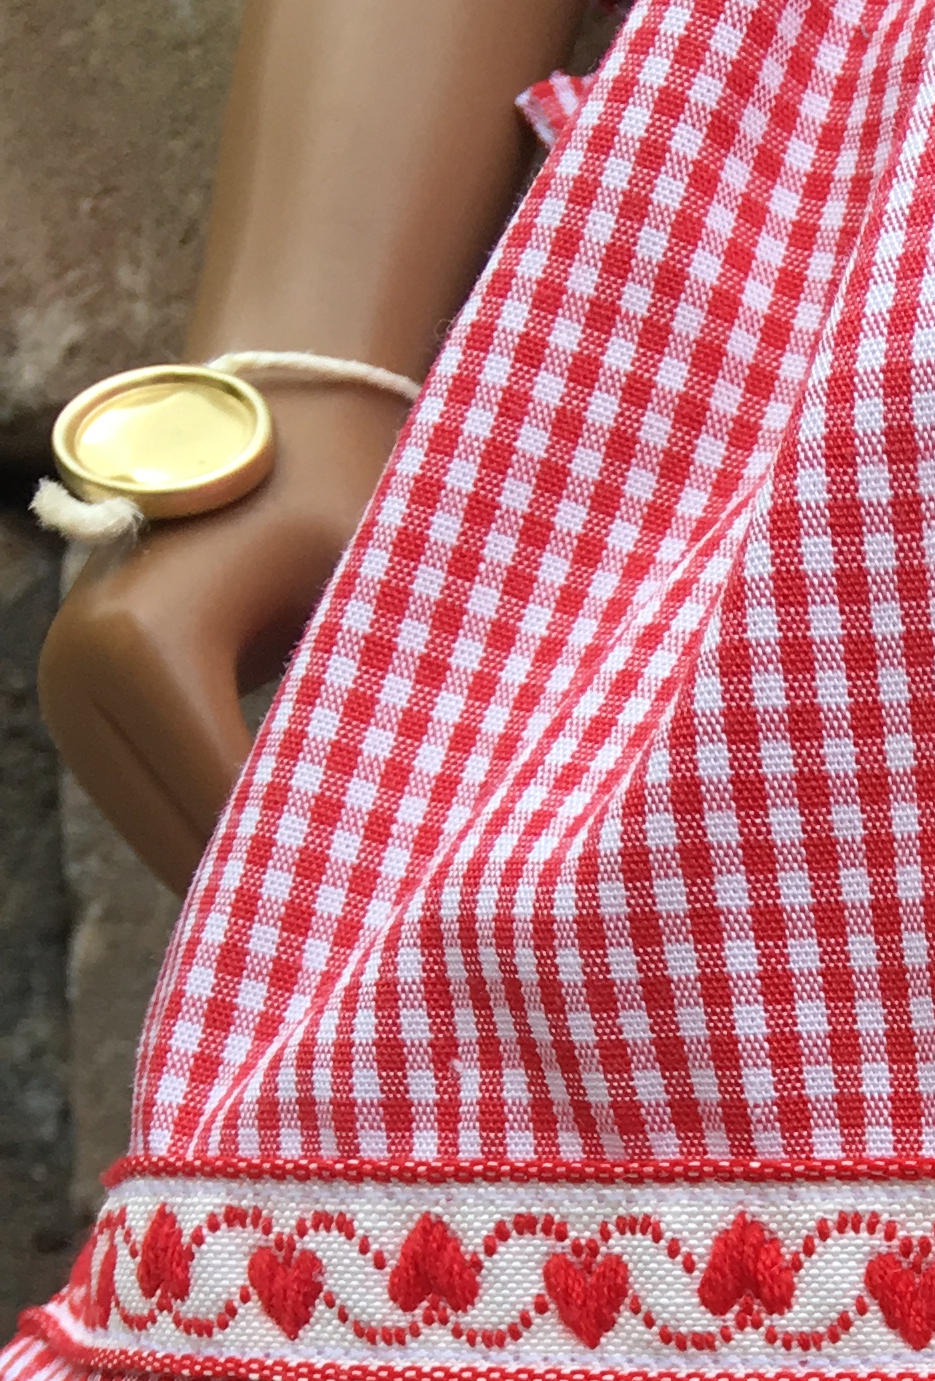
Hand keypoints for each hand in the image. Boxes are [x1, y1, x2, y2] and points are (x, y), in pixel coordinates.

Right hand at [38, 382, 408, 890]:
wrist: (279, 425)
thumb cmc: (350, 502)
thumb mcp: (373, 600)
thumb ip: (378, 709)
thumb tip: (422, 845)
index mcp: (146, 642)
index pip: (229, 801)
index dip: (315, 862)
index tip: (393, 920)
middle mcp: (79, 667)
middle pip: (183, 835)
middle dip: (280, 889)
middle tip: (373, 955)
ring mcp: (65, 690)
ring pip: (161, 837)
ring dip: (247, 882)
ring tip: (344, 931)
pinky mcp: (77, 707)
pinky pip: (149, 810)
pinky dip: (216, 847)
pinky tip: (297, 881)